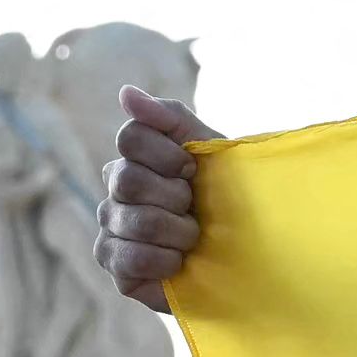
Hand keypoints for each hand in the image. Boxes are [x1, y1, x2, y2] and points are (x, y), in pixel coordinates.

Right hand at [102, 87, 218, 311]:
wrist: (247, 250)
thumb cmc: (228, 194)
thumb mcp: (209, 148)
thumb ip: (170, 117)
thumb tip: (125, 93)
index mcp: (135, 156)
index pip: (130, 137)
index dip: (167, 154)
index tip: (193, 169)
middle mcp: (115, 189)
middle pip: (128, 179)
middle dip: (175, 196)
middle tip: (194, 208)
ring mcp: (110, 226)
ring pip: (135, 220)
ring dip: (178, 232)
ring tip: (193, 238)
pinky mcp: (114, 264)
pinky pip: (128, 257)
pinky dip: (165, 260)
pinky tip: (179, 262)